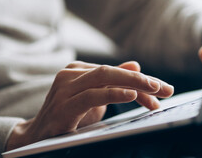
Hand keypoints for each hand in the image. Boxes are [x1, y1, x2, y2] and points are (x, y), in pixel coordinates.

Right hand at [5, 61, 173, 150]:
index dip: (141, 80)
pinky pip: (92, 95)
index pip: (116, 72)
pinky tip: (131, 95)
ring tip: (155, 91)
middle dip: (142, 79)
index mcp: (79, 69)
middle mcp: (71, 73)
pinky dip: (114, 94)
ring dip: (134, 85)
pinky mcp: (63, 104)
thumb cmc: (68, 115)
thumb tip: (136, 65)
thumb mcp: (95, 97)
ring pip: (104, 78)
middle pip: (112, 71)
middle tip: (165, 88)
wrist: (36, 136)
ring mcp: (65, 87)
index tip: (163, 89)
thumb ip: (113, 82)